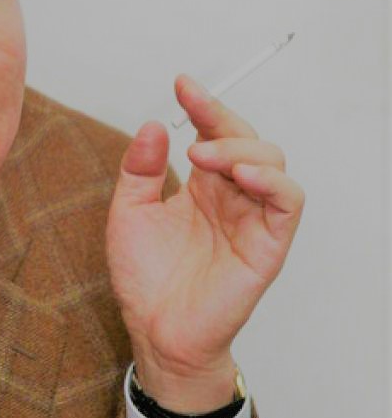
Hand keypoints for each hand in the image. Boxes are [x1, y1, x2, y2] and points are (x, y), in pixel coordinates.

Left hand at [106, 75, 303, 408]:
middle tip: (192, 117)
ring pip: (271, 160)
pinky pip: (288, 200)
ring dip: (242, 147)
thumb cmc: (146, 281)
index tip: (182, 83)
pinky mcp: (269, 244)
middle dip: (221, 119)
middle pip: (246, 138)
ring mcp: (252, 218)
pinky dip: (271, 179)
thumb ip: (139, 170)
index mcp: (201, 187)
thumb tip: (151, 125)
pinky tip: (241, 175)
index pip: (212, 132)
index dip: (202, 105)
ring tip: (206, 155)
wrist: (157, 334)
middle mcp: (231, 197)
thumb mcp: (128, 214)